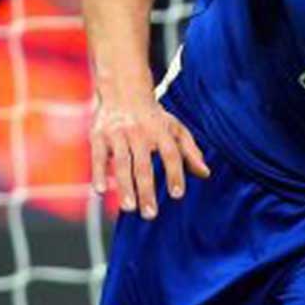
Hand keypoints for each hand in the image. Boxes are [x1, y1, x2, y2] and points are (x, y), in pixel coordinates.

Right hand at [89, 92, 208, 218]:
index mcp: (161, 130)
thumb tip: (205, 174)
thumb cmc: (154, 117)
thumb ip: (190, 151)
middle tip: (150, 215)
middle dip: (147, 190)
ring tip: (130, 208)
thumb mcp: (175, 129)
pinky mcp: (99, 136)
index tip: (177, 195)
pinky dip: (98, 173)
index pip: (170, 154)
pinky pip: (98, 156)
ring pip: (122, 163)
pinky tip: (101, 191)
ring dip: (125, 187)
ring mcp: (118, 134)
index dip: (174, 173)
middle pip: (144, 164)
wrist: (123, 89)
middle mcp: (139, 132)